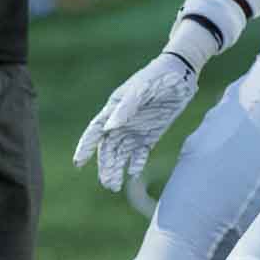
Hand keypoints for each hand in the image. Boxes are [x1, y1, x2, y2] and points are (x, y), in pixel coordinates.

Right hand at [72, 53, 199, 191]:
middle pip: (108, 149)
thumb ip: (126, 108)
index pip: (95, 131)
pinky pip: (140, 153)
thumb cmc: (157, 76)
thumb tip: (109, 127)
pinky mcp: (151, 134)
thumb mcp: (142, 89)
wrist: (182, 73)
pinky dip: (136, 163)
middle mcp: (121, 122)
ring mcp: (136, 129)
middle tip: (107, 183)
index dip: (85, 147)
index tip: (78, 163)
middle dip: (105, 166)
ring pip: (121, 154)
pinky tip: (133, 173)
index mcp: (113, 109)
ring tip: (115, 186)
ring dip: (117, 169)